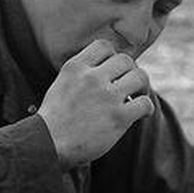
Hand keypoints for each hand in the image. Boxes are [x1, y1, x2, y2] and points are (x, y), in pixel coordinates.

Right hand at [37, 40, 154, 167]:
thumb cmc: (53, 120)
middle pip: (126, 60)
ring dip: (142, 86)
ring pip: (140, 77)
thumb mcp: (60, 85)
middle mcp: (92, 78)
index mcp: (75, 67)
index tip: (112, 71)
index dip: (113, 57)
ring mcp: (106, 97)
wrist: (47, 146)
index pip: (104, 46)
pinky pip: (144, 103)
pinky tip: (140, 114)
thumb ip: (80, 74)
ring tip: (136, 97)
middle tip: (128, 86)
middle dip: (129, 72)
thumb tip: (104, 70)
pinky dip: (146, 108)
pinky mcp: (118, 117)